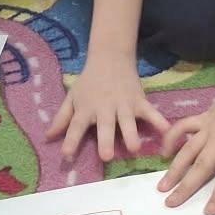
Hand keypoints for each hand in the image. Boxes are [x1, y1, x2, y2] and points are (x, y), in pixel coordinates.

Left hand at [48, 53, 167, 161]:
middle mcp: (105, 108)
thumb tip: (48, 138)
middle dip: (106, 140)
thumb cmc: (89, 82)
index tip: (66, 155)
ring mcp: (124, 104)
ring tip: (134, 148)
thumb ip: (61, 118)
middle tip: (107, 156)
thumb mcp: (72, 97)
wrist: (110, 58)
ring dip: (131, 134)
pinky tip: (167, 130)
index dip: (71, 140)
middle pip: (105, 126)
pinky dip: (159, 120)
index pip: (76, 126)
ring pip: (128, 121)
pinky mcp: (139, 100)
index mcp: (86, 108)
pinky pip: (150, 112)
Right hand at [158, 73, 214, 214]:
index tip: (207, 211)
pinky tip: (164, 152)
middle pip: (201, 166)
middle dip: (186, 186)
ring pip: (188, 150)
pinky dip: (172, 138)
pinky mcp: (204, 117)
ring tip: (162, 186)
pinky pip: (184, 127)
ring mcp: (209, 126)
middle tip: (170, 203)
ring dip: (174, 168)